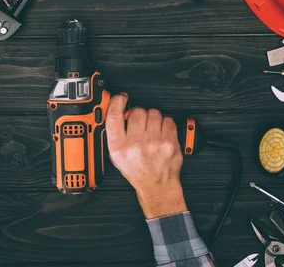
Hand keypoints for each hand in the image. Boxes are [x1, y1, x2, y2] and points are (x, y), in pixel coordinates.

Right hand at [106, 93, 186, 218]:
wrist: (157, 185)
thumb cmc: (137, 171)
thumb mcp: (117, 156)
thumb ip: (116, 134)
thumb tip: (118, 110)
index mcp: (119, 147)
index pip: (114, 116)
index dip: (117, 102)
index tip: (121, 98)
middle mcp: (136, 144)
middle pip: (137, 111)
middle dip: (139, 114)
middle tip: (141, 124)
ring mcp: (154, 142)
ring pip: (154, 113)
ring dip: (153, 118)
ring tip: (152, 130)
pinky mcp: (169, 142)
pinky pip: (167, 119)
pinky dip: (165, 123)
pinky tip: (161, 132)